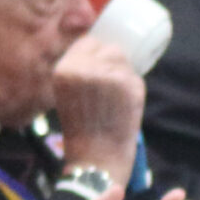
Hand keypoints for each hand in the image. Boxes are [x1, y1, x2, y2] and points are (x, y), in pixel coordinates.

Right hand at [51, 35, 144, 180]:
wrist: (95, 157)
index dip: (95, 55)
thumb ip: (79, 71)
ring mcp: (107, 75)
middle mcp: (84, 68)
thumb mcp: (66, 93)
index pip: (86, 42)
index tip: (99, 69)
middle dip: (111, 63)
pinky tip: (124, 105)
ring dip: (123, 74)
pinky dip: (133, 88)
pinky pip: (135, 76)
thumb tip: (101, 49)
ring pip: (123, 60)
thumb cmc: (81, 128)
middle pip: (108, 48)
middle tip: (109, 89)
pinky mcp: (128, 85)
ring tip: (115, 98)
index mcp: (64, 70)